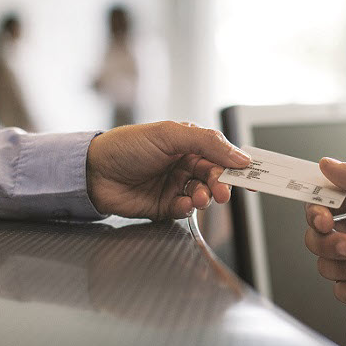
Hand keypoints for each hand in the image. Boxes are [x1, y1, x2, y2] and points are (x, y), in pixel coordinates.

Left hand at [86, 121, 249, 219]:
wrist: (92, 172)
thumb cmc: (126, 146)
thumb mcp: (169, 134)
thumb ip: (208, 143)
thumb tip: (240, 156)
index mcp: (188, 143)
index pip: (220, 153)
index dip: (237, 163)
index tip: (253, 174)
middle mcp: (183, 164)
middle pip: (215, 176)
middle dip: (222, 184)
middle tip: (223, 191)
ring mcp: (174, 185)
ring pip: (203, 194)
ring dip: (205, 197)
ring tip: (200, 197)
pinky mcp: (164, 206)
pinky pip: (185, 210)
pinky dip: (188, 208)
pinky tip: (181, 204)